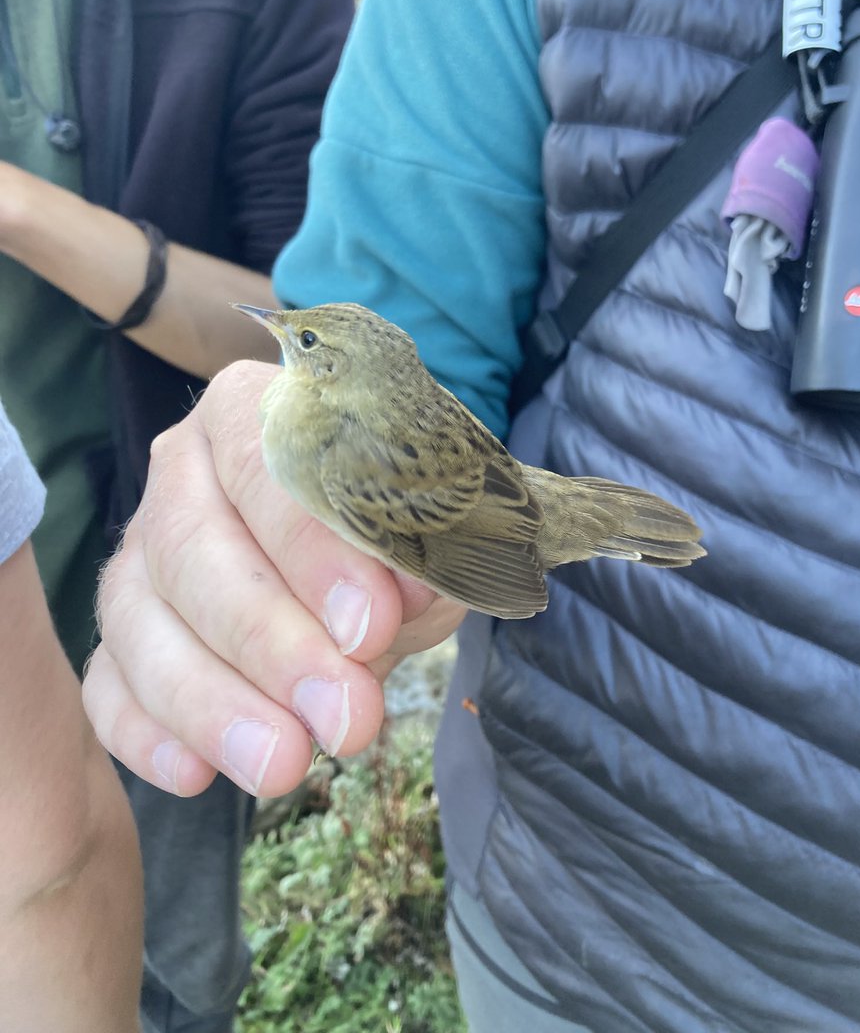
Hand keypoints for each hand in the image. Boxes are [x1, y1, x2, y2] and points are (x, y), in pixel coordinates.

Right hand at [82, 360, 464, 798]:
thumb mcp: (422, 537)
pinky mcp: (121, 633)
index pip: (264, 469)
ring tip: (284, 764)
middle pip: (191, 549)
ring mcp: (138, 552)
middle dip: (269, 643)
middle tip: (346, 717)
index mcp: (254, 415)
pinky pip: (107, 683)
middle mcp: (179, 472)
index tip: (369, 626)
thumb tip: (405, 592)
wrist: (363, 566)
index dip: (311, 551)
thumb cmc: (391, 536)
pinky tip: (198, 775)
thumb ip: (415, 555)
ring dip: (211, 704)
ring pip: (139, 622)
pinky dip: (143, 732)